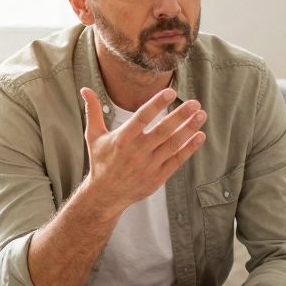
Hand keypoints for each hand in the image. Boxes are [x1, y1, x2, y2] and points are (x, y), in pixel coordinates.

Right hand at [80, 87, 206, 209]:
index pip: (141, 118)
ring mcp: (149, 166)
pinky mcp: (158, 177)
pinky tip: (199, 136)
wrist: (105, 195)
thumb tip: (85, 89)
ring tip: (201, 115)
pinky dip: (189, 149)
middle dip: (180, 116)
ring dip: (189, 130)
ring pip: (173, 145)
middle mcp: (136, 152)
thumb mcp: (93, 136)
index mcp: (122, 140)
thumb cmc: (101, 162)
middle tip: (195, 103)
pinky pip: (177, 161)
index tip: (171, 92)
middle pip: (163, 131)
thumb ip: (93, 111)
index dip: (156, 104)